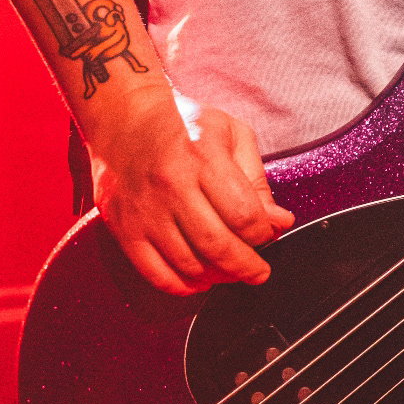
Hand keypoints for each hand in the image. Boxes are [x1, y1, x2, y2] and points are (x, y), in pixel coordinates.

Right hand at [90, 94, 293, 295]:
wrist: (126, 117)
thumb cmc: (185, 123)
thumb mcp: (231, 134)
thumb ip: (257, 179)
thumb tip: (278, 222)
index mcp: (203, 158)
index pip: (243, 213)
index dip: (263, 233)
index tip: (267, 234)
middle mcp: (172, 185)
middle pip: (217, 245)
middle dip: (247, 266)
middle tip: (258, 272)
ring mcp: (145, 210)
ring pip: (188, 264)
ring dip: (217, 277)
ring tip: (230, 272)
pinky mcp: (124, 227)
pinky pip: (155, 272)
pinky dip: (181, 286)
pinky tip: (198, 280)